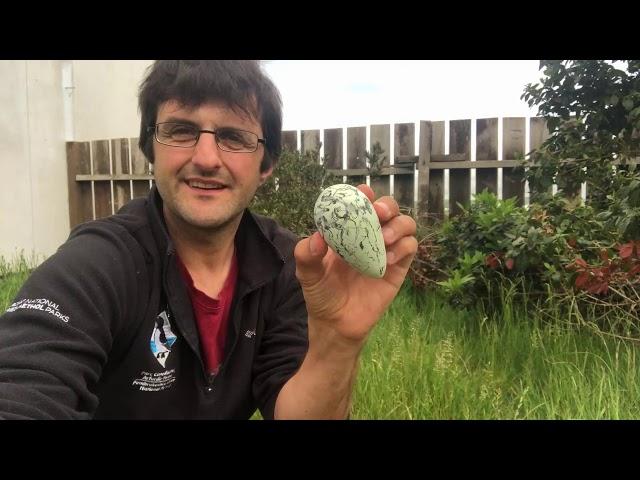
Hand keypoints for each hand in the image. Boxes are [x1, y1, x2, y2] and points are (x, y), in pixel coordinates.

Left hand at [294, 184, 417, 344]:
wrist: (336, 323)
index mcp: (347, 230)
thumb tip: (318, 237)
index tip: (362, 193)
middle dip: (386, 205)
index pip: (360, 204)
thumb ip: (307, 254)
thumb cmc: (321, 293)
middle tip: (378, 212)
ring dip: (398, 225)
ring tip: (383, 239)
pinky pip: (410, 247)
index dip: (363, 195)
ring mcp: (387, 250)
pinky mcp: (399, 267)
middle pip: (388, 208)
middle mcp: (370, 235)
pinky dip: (403, 246)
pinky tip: (388, 258)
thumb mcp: (307, 274)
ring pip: (405, 223)